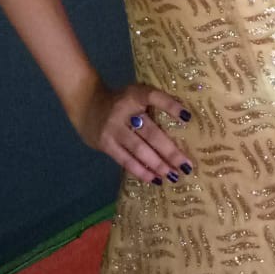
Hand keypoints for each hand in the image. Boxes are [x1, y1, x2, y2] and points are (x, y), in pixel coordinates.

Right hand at [75, 80, 193, 184]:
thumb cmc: (121, 101)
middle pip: (151, 133)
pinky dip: (141, 171)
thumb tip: (184, 124)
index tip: (188, 118)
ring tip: (173, 175)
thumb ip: (152, 106)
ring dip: (158, 165)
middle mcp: (124, 111)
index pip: (154, 97)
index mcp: (135, 94)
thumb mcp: (135, 95)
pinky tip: (154, 179)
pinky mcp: (106, 144)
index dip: (170, 106)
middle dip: (170, 151)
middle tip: (186, 165)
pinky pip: (125, 160)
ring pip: (139, 150)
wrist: (86, 104)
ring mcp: (113, 128)